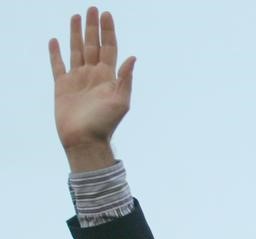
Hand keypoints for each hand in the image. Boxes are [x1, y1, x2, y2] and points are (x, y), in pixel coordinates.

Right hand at [49, 7, 134, 170]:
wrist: (85, 140)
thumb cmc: (105, 124)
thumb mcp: (120, 101)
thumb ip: (125, 79)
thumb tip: (133, 57)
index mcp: (108, 77)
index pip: (109, 48)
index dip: (108, 32)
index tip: (106, 14)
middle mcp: (93, 75)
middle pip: (93, 45)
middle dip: (93, 27)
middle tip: (93, 9)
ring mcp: (78, 80)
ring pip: (76, 51)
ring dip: (76, 34)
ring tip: (76, 17)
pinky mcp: (62, 86)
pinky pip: (58, 66)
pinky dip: (56, 53)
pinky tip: (55, 41)